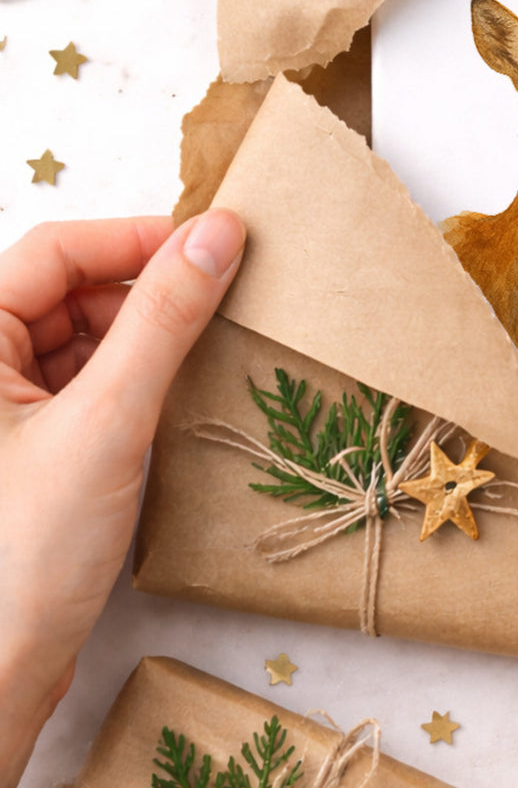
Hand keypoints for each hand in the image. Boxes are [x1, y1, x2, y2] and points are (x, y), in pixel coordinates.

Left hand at [0, 212, 244, 787]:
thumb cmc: (23, 553)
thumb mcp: (107, 420)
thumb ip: (164, 319)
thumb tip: (218, 234)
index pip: (55, 251)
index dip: (136, 238)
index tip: (217, 242)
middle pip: (71, 290)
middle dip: (147, 288)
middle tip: (226, 294)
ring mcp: (6, 410)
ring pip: (86, 337)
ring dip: (148, 334)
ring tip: (212, 344)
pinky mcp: (34, 446)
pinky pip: (92, 383)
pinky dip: (139, 377)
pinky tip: (181, 392)